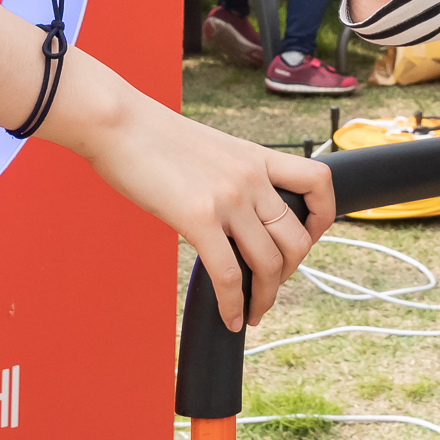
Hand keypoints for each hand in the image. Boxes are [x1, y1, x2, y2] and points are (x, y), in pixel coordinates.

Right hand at [73, 91, 332, 330]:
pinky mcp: (198, 218)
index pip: (319, 182)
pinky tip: (229, 317)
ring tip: (253, 312)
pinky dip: (234, 305)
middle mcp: (251, 177)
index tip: (306, 239)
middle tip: (267, 286)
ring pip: (269, 264)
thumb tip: (238, 213)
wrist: (117, 122)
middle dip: (288, 273)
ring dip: (265, 298)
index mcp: (256, 157)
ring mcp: (228, 198)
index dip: (322, 218)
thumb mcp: (212, 149)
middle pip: (296, 239)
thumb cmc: (152, 135)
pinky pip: (229, 276)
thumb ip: (233, 177)